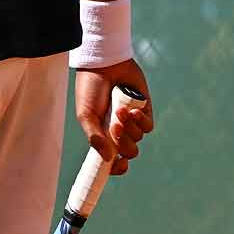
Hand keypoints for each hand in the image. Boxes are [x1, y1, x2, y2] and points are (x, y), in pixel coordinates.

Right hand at [74, 59, 153, 175]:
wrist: (104, 65)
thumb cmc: (90, 88)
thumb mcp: (85, 115)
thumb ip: (95, 137)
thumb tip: (108, 158)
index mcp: (101, 135)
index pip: (111, 160)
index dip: (115, 168)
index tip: (116, 166)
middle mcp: (118, 131)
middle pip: (128, 152)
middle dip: (123, 143)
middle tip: (114, 127)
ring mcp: (132, 122)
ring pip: (138, 139)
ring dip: (130, 128)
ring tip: (121, 110)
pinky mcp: (145, 112)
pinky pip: (148, 127)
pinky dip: (141, 121)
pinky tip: (132, 110)